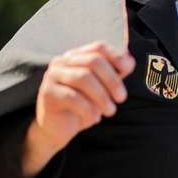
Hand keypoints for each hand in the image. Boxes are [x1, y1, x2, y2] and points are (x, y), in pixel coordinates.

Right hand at [22, 41, 134, 177]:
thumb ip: (114, 74)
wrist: (57, 129)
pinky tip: (94, 118)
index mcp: (76, 56)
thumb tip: (129, 61)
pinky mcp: (48, 93)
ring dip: (102, 96)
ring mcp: (53, 76)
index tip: (127, 71)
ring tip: (110, 111)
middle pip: (93, 61)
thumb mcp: (101, 89)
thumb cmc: (81, 107)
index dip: (116, 56)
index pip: (98, 47)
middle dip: (112, 80)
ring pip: (83, 78)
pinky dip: (88, 109)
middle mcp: (62, 61)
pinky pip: (73, 97)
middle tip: (121, 98)